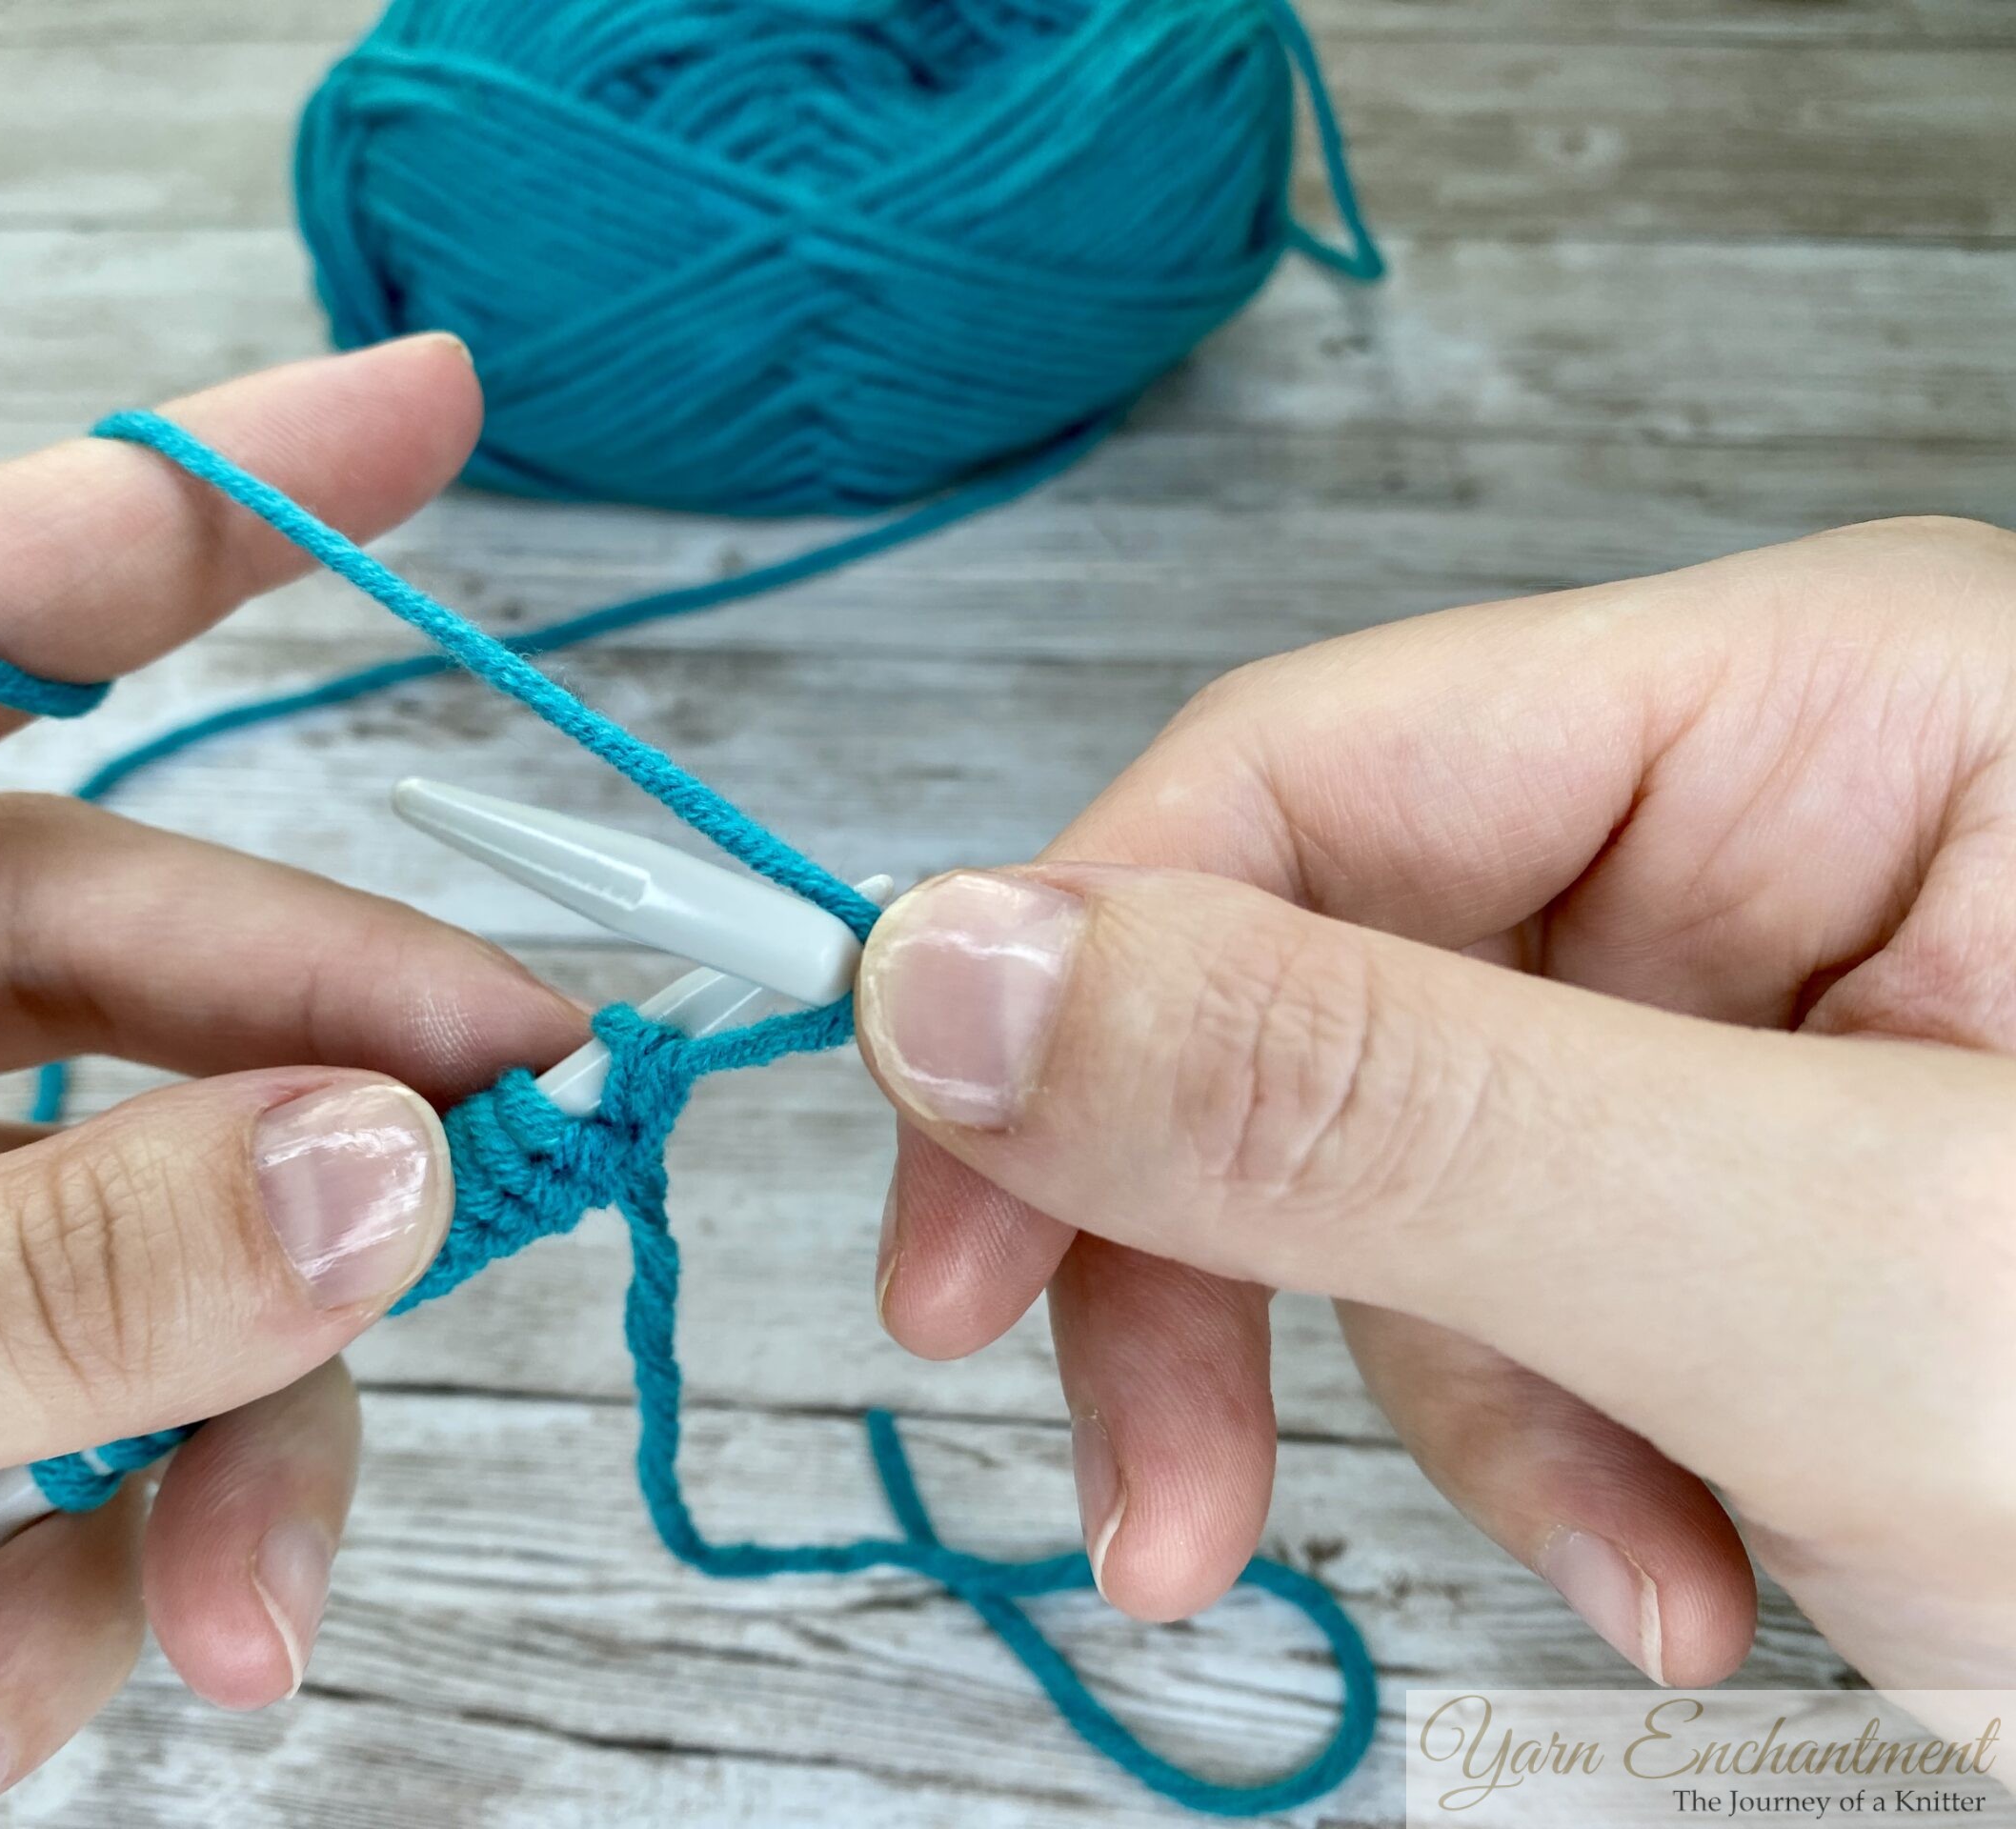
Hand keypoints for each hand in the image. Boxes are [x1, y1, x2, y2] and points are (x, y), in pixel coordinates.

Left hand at [0, 337, 584, 1825]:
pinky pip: (45, 1451)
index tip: (424, 412)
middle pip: (86, 960)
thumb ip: (8, 1283)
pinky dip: (63, 1596)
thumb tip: (388, 1169)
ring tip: (230, 1623)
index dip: (169, 513)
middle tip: (531, 1131)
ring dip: (207, 1441)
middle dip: (308, 1081)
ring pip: (119, 1241)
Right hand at [854, 516, 2015, 1691]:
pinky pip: (1526, 1271)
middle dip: (1237, 1261)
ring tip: (1629, 1585)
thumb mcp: (1822, 1284)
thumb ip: (1368, 1101)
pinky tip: (1692, 1571)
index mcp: (1836, 711)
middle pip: (1324, 979)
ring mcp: (1773, 1006)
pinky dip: (1559, 1449)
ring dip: (1448, 1404)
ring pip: (1405, 1160)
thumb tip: (951, 966)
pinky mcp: (1761, 1172)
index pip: (1305, 775)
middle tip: (1147, 1492)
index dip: (1076, 1000)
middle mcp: (1788, 821)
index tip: (948, 1244)